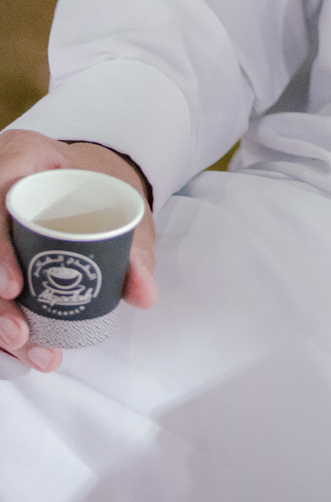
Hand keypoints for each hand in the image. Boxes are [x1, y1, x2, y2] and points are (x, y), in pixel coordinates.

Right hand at [0, 130, 155, 373]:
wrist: (87, 181)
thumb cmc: (101, 190)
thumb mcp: (125, 208)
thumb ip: (135, 249)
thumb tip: (144, 292)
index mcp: (23, 155)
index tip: (14, 287)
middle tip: (19, 333)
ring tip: (24, 345)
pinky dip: (0, 315)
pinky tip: (15, 346)